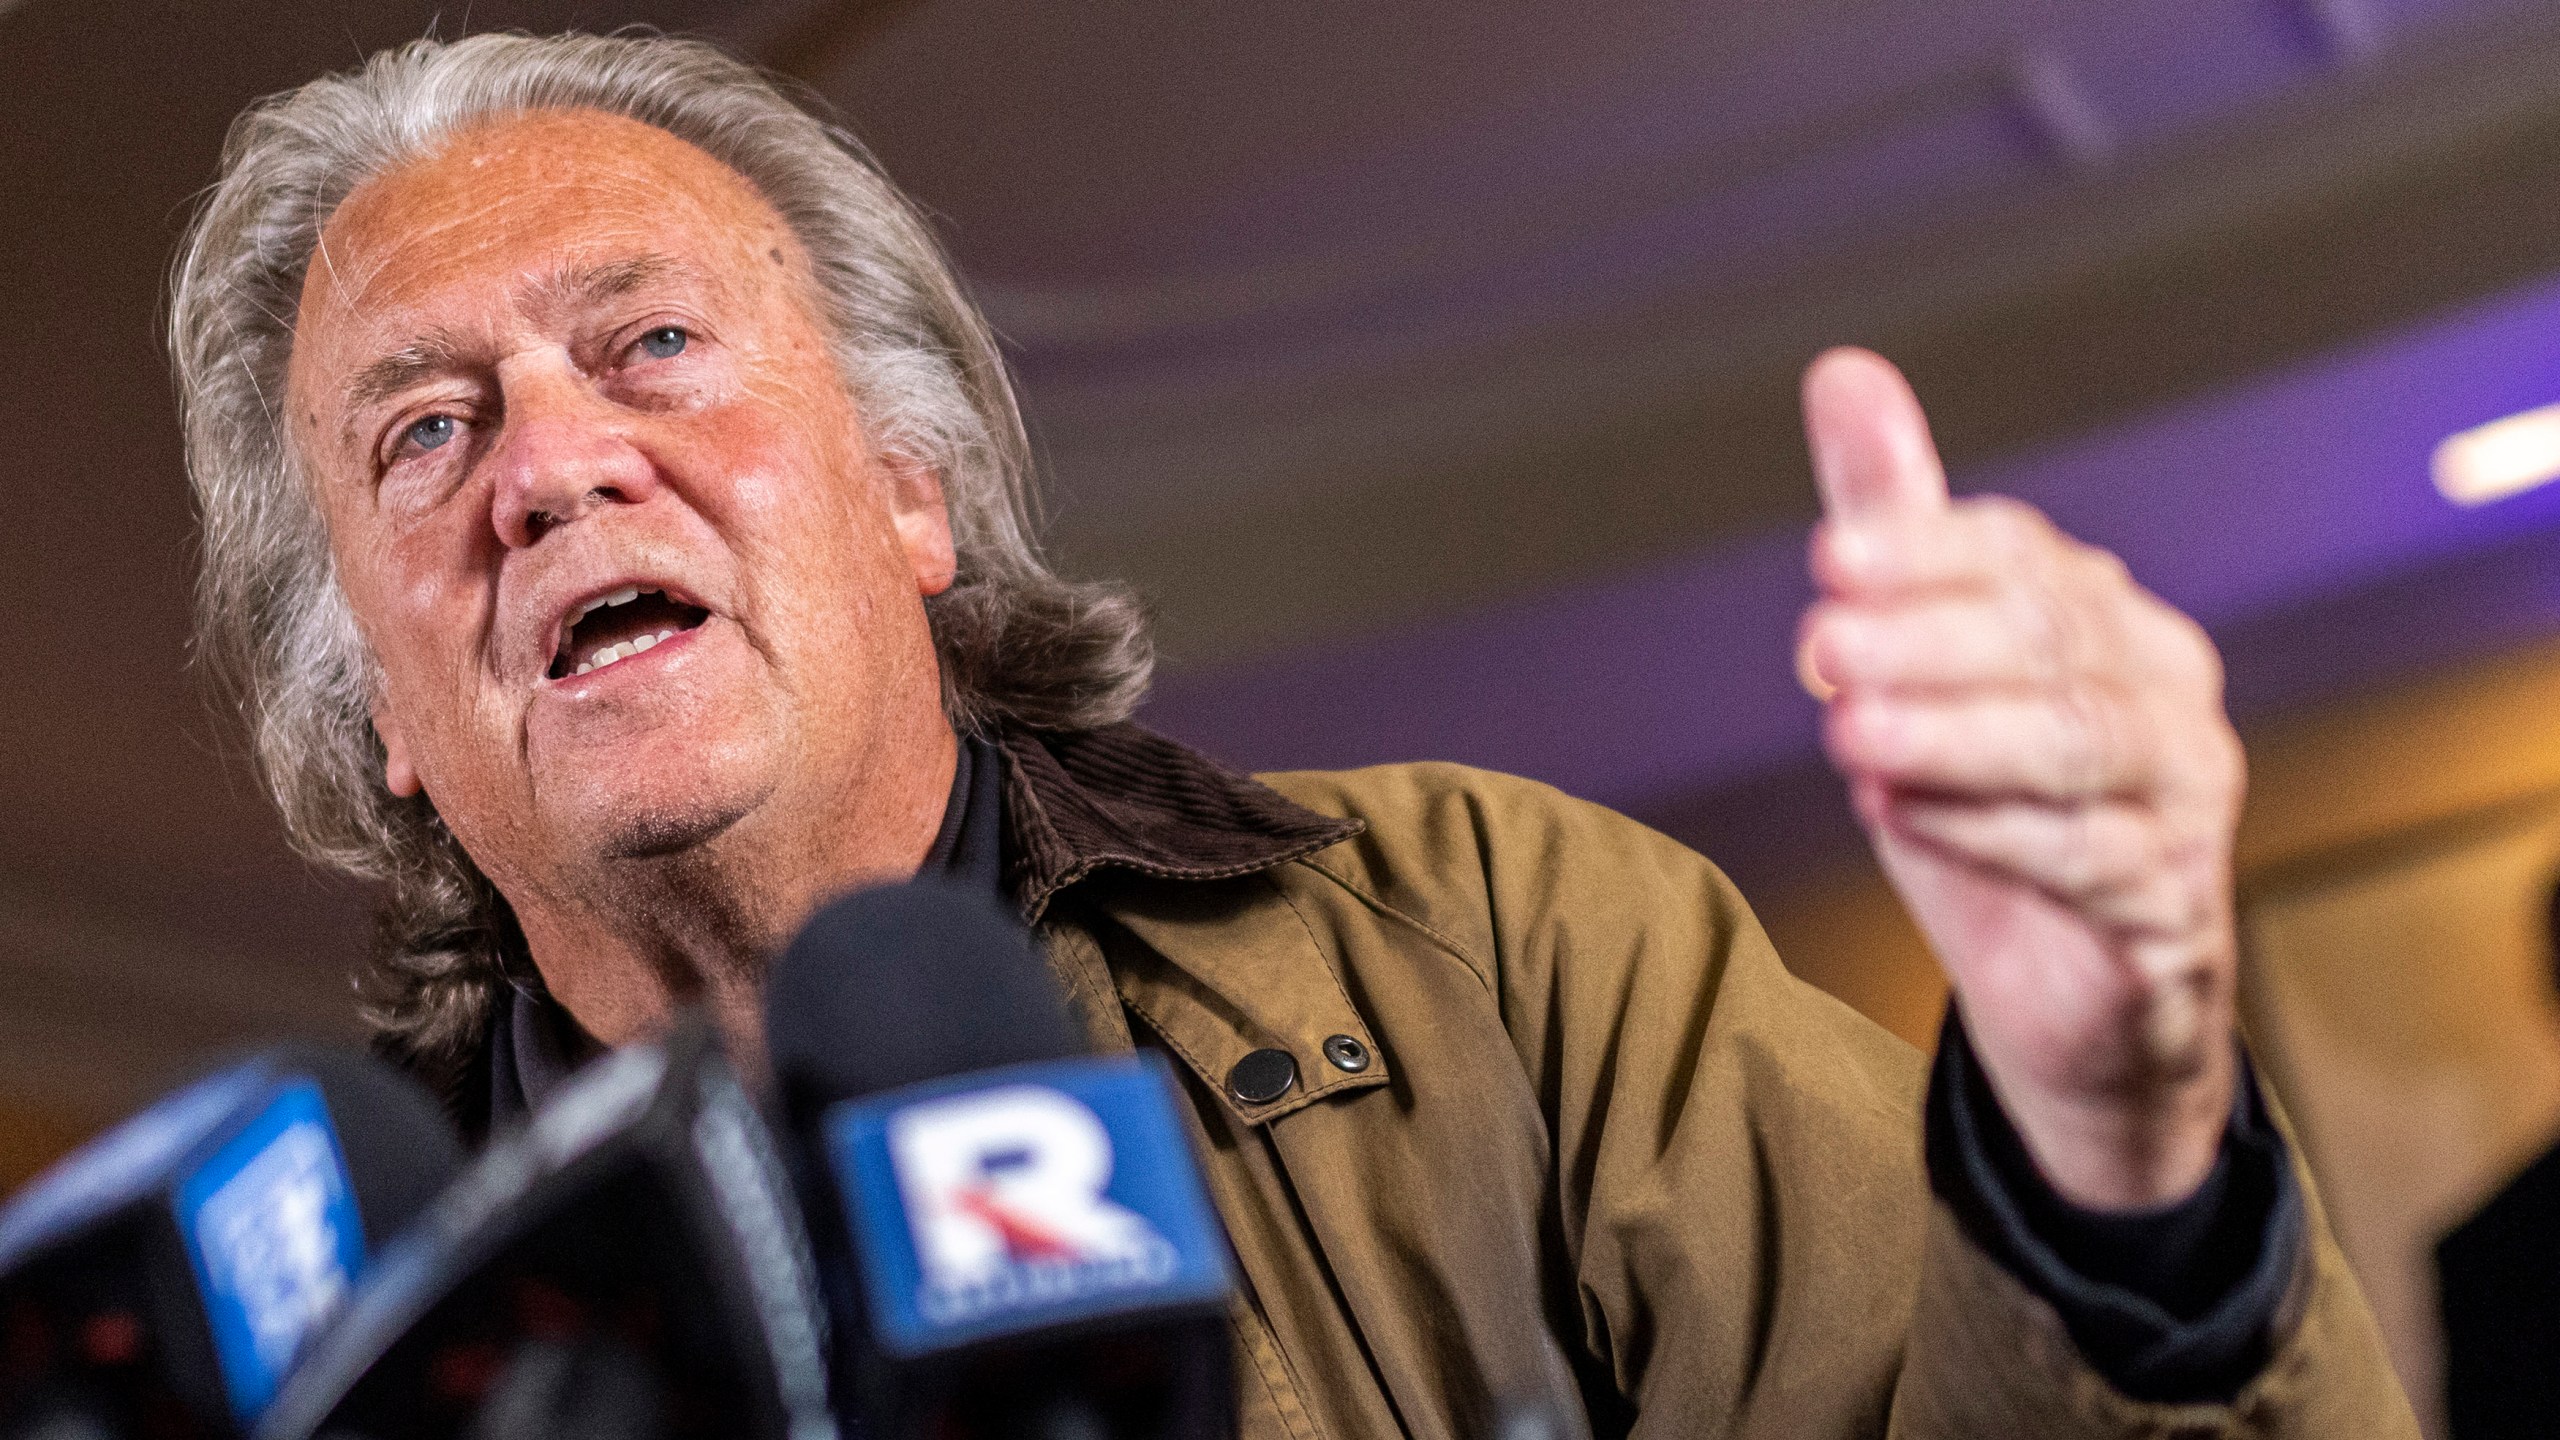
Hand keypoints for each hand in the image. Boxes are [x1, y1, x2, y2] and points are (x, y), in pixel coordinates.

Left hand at [1796, 348, 2243, 1209]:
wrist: (2073, 999)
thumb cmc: (1989, 813)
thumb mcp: (1918, 668)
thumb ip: (1891, 528)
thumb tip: (1844, 372)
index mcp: (2100, 615)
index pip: (2020, 557)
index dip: (1926, 551)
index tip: (1828, 558)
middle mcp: (2160, 688)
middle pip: (2046, 642)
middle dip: (1924, 640)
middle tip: (1819, 647)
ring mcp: (2183, 793)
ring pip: (2073, 743)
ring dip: (1951, 734)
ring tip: (1848, 733)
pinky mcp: (2171, 898)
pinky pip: (2086, 853)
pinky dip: (1988, 832)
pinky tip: (1899, 816)